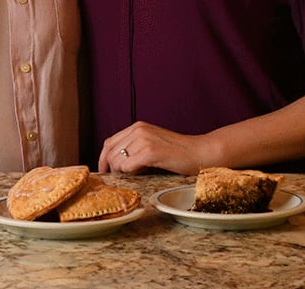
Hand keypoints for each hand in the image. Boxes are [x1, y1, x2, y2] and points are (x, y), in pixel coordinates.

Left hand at [97, 121, 218, 175]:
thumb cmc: (179, 152)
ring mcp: (144, 139)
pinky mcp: (151, 151)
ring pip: (117, 161)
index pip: (109, 142)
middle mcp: (138, 130)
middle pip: (110, 152)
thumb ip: (135, 148)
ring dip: (124, 172)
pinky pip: (128, 166)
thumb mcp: (152, 144)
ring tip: (140, 172)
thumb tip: (114, 163)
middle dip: (111, 168)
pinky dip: (132, 173)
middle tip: (121, 177)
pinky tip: (144, 172)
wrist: (201, 152)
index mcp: (137, 126)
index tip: (104, 171)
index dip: (103, 159)